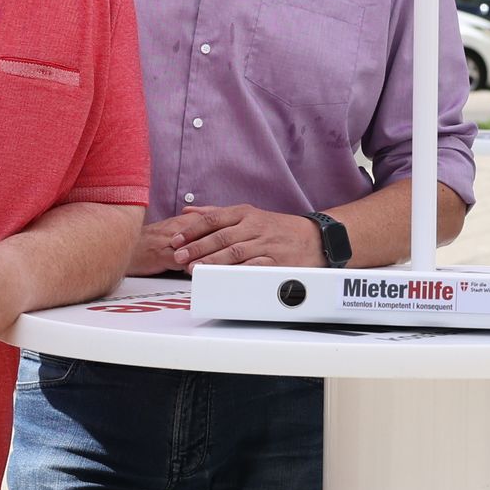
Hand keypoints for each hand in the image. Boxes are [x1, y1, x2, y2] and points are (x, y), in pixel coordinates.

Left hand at [151, 205, 323, 268]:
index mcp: (245, 213)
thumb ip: (217, 213)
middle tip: (180, 257)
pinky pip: (255, 266)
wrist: (314, 238)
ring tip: (194, 270)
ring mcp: (265, 244)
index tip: (176, 240)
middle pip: (221, 237)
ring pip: (235, 252)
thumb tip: (189, 212)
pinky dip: (238, 271)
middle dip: (197, 248)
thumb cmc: (276, 228)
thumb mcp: (247, 214)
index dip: (192, 230)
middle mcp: (254, 226)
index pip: (213, 219)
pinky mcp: (276, 261)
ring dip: (212, 261)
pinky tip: (224, 277)